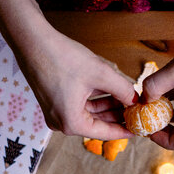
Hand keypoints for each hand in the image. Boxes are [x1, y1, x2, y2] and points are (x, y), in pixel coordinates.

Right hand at [17, 28, 136, 139]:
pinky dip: (96, 99)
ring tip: (129, 99)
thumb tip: (135, 100)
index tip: (140, 130)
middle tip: (137, 111)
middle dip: (118, 116)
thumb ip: (122, 89)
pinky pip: (81, 105)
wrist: (32, 40)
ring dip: (109, 106)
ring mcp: (56, 112)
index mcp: (71, 123)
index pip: (105, 132)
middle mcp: (61, 122)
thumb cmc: (61, 57)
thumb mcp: (100, 73)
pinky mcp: (55, 100)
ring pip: (90, 113)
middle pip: (98, 123)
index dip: (125, 130)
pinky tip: (112, 91)